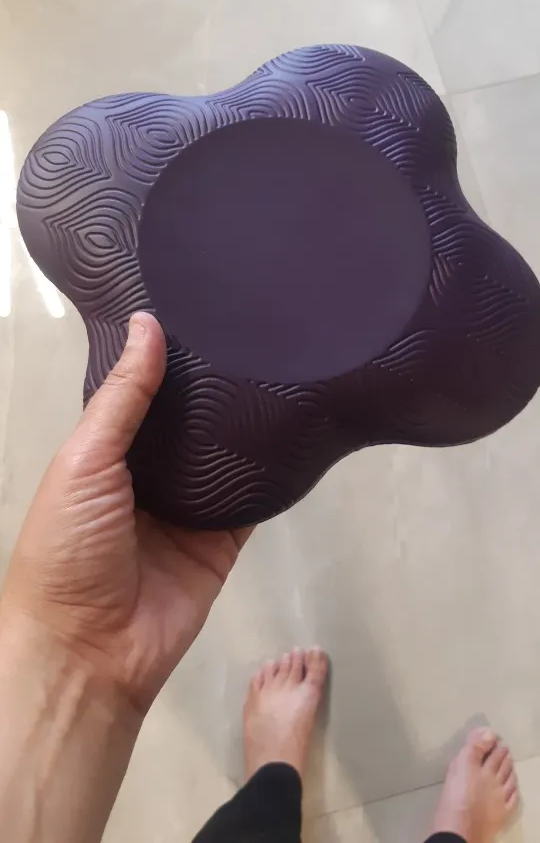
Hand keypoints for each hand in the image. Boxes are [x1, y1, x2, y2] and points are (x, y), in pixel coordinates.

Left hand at [0, 313, 250, 713]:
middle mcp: (150, 476)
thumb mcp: (84, 460)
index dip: (166, 358)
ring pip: (224, 458)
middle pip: (189, 424)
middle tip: (256, 332)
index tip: (203, 310)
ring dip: (244, 426)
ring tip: (281, 366)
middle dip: (213, 388)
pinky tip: (293, 433)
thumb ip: (122, 397)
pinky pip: (252, 501)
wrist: (90, 649)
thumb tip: (147, 325)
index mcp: (107, 453)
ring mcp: (189, 509)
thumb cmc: (68, 545)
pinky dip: (269, 475)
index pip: (143, 394)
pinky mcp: (223, 541)